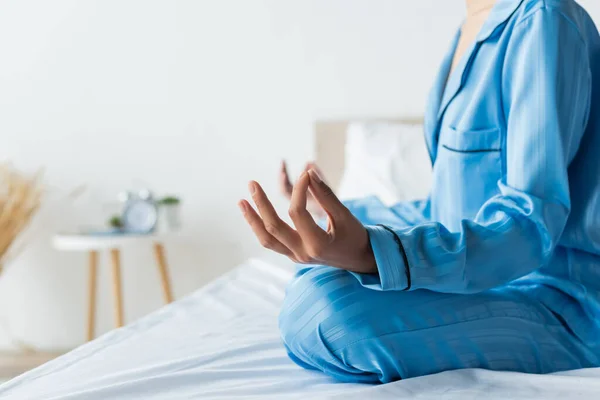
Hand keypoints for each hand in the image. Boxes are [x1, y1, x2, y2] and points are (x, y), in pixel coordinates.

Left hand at [239, 169, 375, 273]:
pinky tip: (252, 212)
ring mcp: (295, 257)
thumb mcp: (344, 214)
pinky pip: (271, 242)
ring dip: (252, 219)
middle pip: (273, 227)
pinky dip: (260, 227)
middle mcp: (302, 253)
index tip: (305, 174)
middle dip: (261, 204)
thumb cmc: (355, 235)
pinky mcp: (292, 255)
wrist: (359, 259)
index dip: (299, 190)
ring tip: (241, 201)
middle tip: (252, 183)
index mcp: (317, 245)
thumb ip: (325, 195)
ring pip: (266, 239)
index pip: (297, 213)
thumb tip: (307, 173)